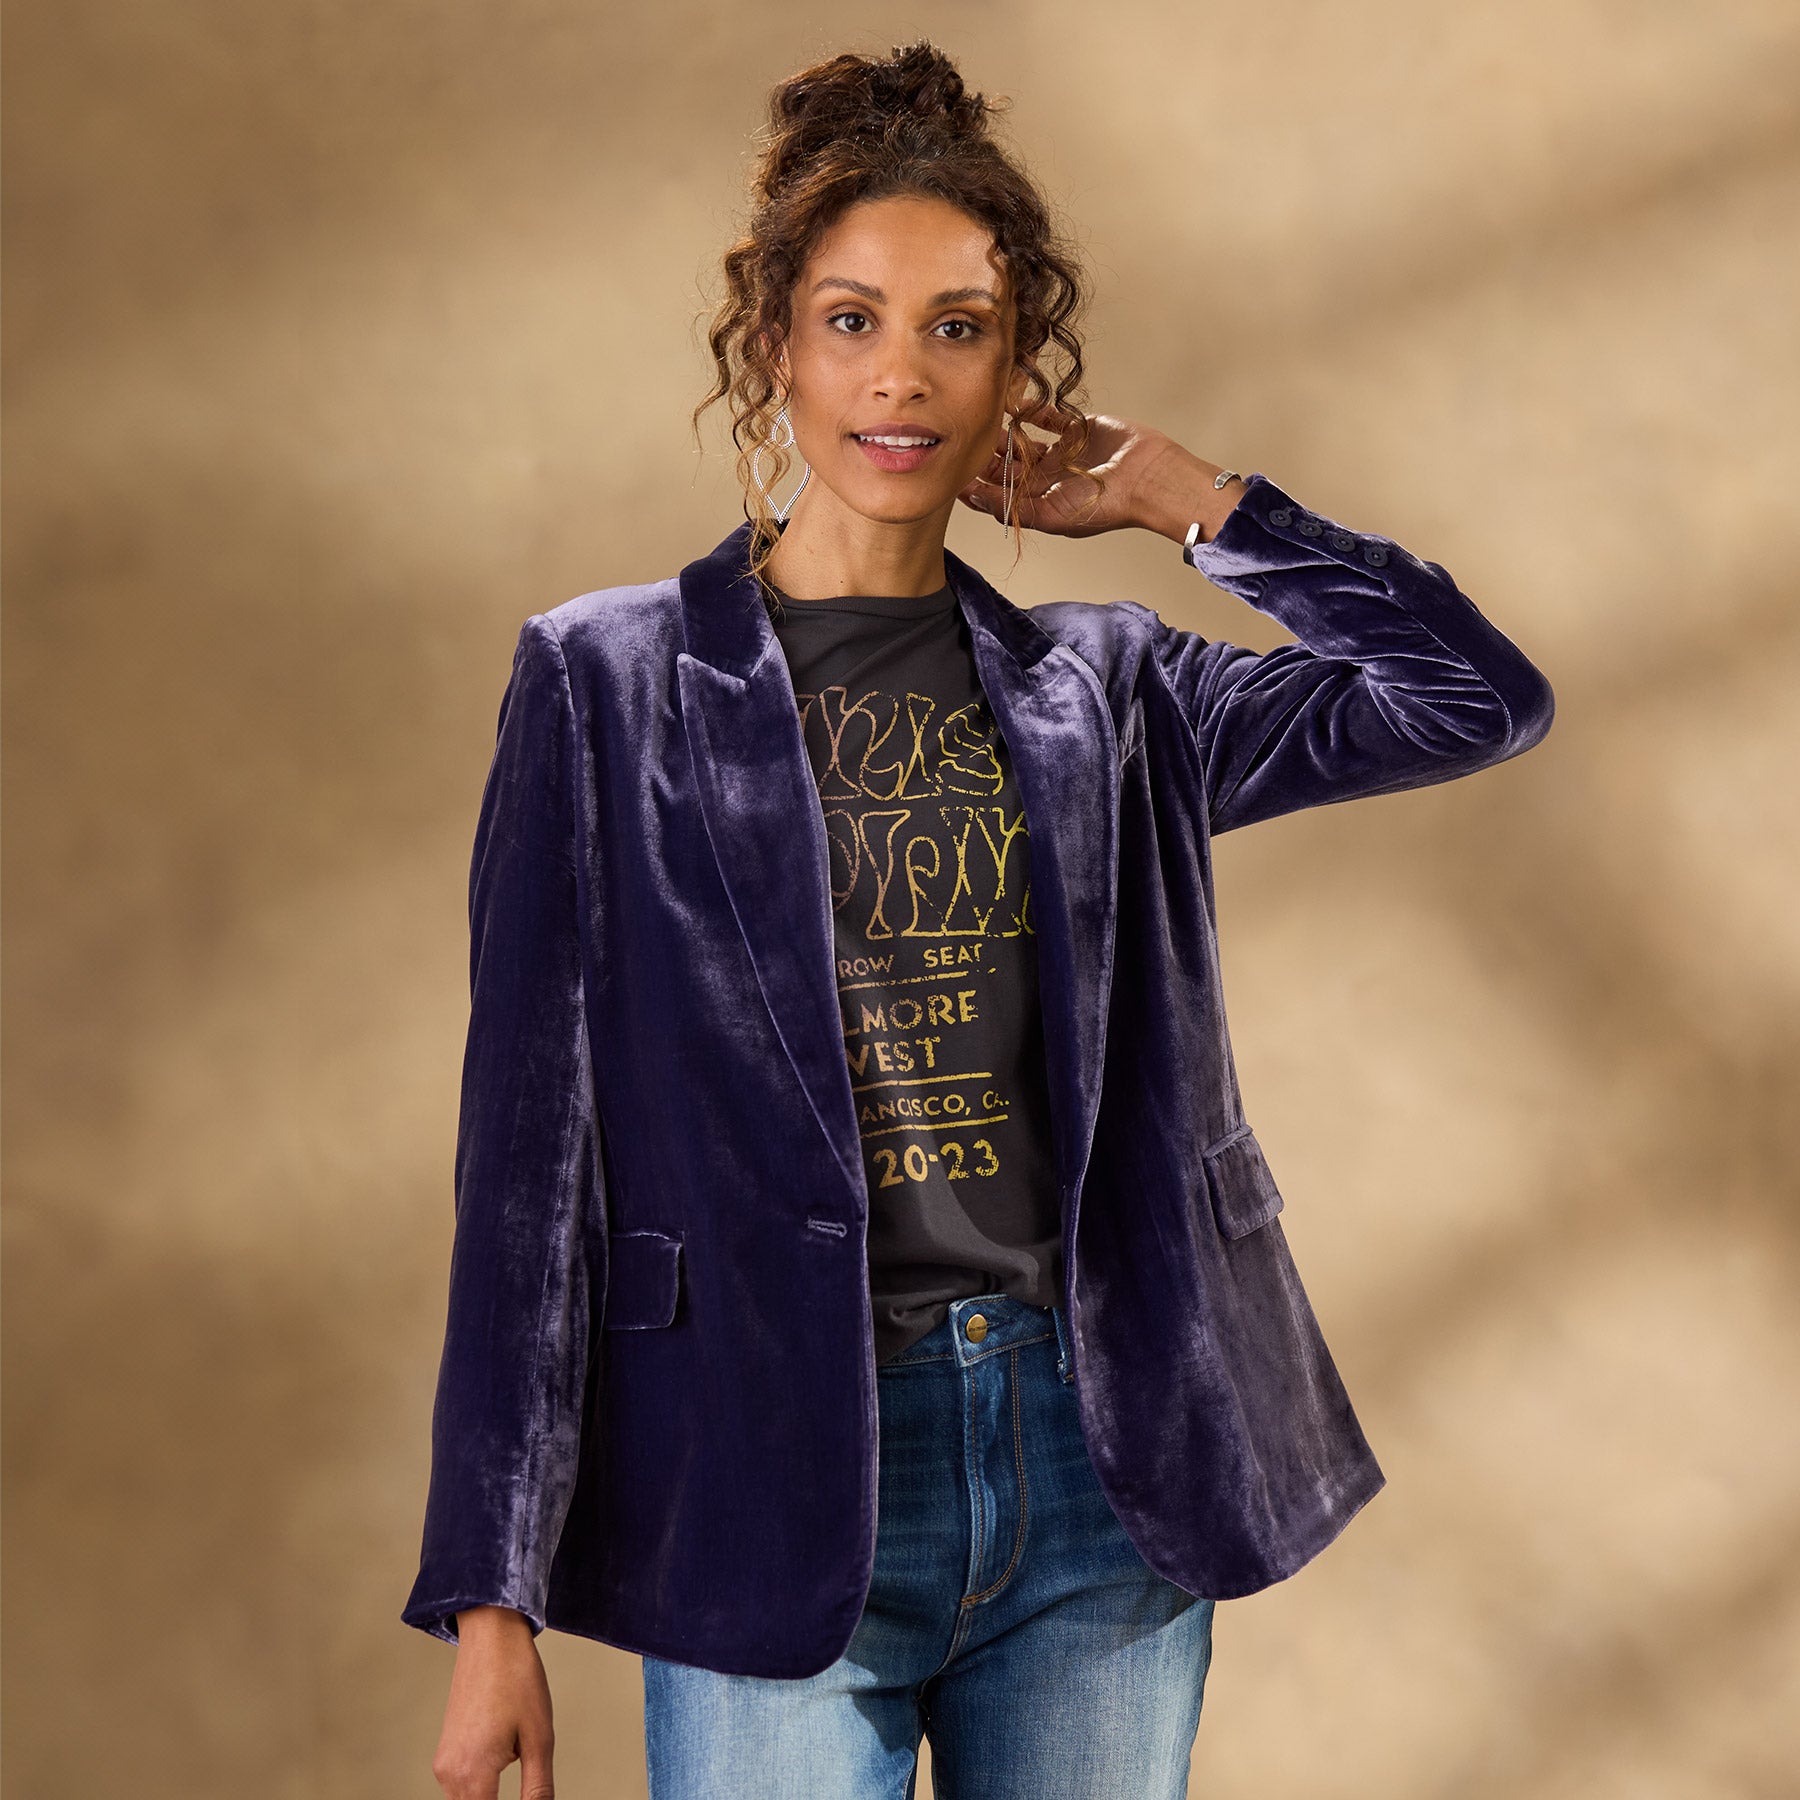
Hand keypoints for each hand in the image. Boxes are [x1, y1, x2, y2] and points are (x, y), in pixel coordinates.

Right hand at [432, 1607, 556, 1799]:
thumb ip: (538, 1790)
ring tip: (517, 1761)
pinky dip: (481, 1788)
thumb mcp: (540, 1738)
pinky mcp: (445, 1752)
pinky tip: (505, 1761)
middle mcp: (450, 1775)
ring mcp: (444, 1763)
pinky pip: (460, 1787)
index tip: (532, 1797)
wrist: (491, 1637)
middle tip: (528, 1778)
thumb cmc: (517, 1679)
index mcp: (473, 1774)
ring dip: (489, 1799)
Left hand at [957, 403, 1244, 543]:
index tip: (953, 465)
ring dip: (1005, 430)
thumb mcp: (1049, 514)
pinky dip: (1033, 409)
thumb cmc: (1103, 505)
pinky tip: (1014, 400)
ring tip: (983, 415)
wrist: (1147, 478)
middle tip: (963, 433)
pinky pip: (1049, 417)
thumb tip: (970, 498)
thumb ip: (1009, 507)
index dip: (975, 481)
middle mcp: (1048, 479)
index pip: (999, 493)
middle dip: (985, 452)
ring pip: (1024, 439)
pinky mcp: (1078, 429)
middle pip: (1007, 465)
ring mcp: (1062, 453)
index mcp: (1041, 502)